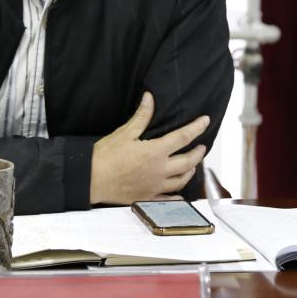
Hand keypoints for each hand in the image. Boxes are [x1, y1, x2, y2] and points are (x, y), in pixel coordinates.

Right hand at [89, 92, 209, 205]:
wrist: (91, 180)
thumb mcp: (124, 133)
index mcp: (155, 152)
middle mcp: (160, 170)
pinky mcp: (147, 197)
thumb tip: (150, 98)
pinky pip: (168, 199)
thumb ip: (141, 116)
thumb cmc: (105, 156)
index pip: (183, 137)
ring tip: (192, 166)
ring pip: (181, 180)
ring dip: (190, 171)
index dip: (197, 127)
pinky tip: (179, 194)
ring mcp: (155, 186)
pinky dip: (177, 196)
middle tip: (202, 147)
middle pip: (188, 161)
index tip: (205, 121)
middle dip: (198, 153)